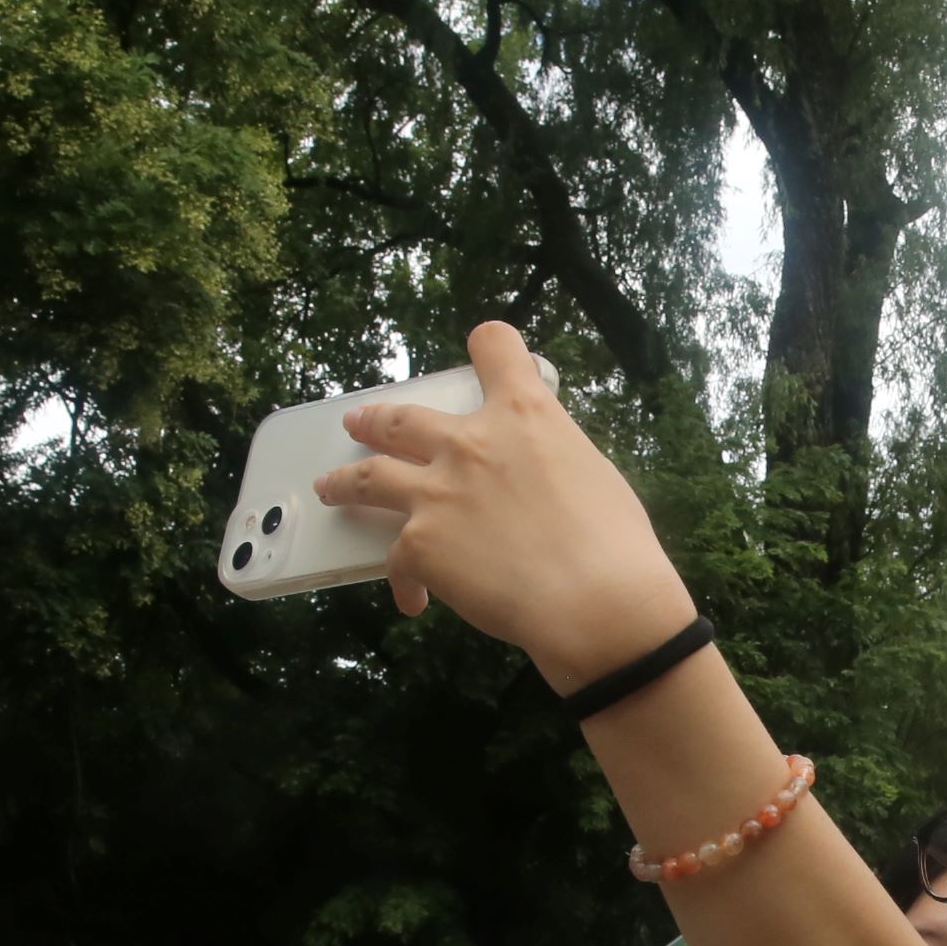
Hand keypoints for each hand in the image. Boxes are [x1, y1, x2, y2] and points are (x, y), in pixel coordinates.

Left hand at [311, 322, 691, 689]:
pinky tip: (416, 599)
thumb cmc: (615, 544)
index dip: (489, 346)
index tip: (484, 350)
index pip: (495, 347)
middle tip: (359, 423)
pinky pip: (396, 560)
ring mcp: (436, 491)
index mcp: (525, 414)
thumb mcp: (594, 472)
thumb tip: (537, 475)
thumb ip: (551, 458)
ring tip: (330, 486)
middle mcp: (471, 441)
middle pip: (403, 418)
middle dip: (376, 420)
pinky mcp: (419, 543)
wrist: (594, 599)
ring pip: (368, 477)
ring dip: (344, 482)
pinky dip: (406, 581)